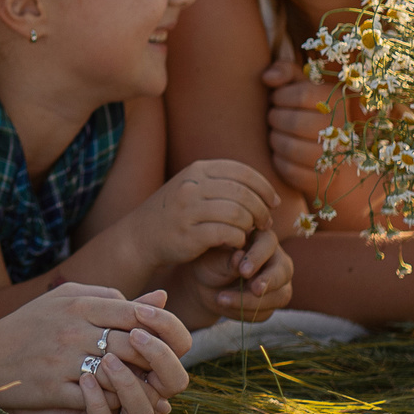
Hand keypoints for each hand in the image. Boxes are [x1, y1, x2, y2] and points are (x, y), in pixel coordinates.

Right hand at [0, 285, 193, 413]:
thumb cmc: (27, 327)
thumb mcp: (64, 300)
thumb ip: (107, 296)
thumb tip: (157, 299)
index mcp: (77, 304)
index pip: (133, 312)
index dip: (155, 327)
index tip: (159, 339)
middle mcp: (71, 329)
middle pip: (132, 344)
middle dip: (150, 359)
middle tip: (157, 367)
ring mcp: (62, 361)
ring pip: (118, 374)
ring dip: (134, 382)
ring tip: (143, 385)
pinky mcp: (54, 389)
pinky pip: (96, 398)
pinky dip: (111, 401)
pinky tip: (115, 399)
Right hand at [140, 159, 278, 267]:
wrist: (141, 236)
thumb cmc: (175, 213)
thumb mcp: (192, 187)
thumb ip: (221, 183)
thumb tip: (262, 189)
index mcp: (197, 170)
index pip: (242, 172)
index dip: (264, 187)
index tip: (273, 202)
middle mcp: (192, 186)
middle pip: (243, 193)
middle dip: (262, 209)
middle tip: (266, 223)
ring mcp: (189, 210)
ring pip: (237, 213)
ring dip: (251, 225)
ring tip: (252, 233)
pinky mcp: (189, 235)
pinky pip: (227, 234)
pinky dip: (238, 239)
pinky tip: (237, 243)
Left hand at [182, 230, 293, 324]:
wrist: (206, 286)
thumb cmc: (210, 264)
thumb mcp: (212, 260)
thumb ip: (227, 259)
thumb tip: (239, 258)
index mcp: (261, 239)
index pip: (268, 244)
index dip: (258, 258)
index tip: (243, 271)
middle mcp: (276, 259)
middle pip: (283, 270)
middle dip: (268, 282)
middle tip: (255, 290)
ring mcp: (278, 282)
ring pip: (280, 295)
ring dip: (253, 302)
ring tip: (222, 299)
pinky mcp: (272, 301)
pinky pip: (266, 312)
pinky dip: (245, 312)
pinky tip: (227, 307)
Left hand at [263, 55, 347, 196]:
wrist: (328, 153)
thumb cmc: (306, 111)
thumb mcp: (300, 86)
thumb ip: (285, 72)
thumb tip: (267, 77)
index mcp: (337, 101)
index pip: (300, 94)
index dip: (279, 96)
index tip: (276, 99)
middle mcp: (341, 128)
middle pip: (293, 122)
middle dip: (274, 119)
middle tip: (273, 118)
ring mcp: (333, 157)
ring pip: (289, 147)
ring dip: (274, 140)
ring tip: (275, 134)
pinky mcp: (322, 179)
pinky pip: (288, 170)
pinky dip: (278, 160)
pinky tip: (281, 153)